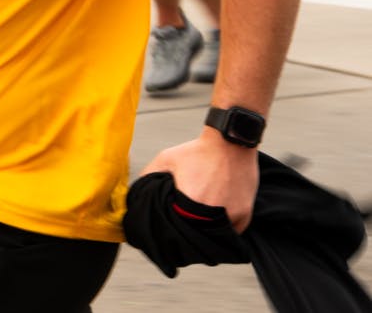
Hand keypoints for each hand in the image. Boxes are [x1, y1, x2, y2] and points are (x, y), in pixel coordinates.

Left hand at [141, 131, 258, 232]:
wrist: (230, 142)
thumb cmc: (197, 151)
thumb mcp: (165, 159)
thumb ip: (148, 177)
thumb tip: (134, 196)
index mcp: (191, 202)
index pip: (177, 229)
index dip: (172, 230)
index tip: (169, 229)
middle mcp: (213, 213)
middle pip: (196, 236)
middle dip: (188, 233)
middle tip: (184, 227)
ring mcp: (232, 216)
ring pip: (215, 237)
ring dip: (207, 233)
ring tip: (199, 223)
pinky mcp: (245, 214)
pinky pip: (233, 232)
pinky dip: (224, 229)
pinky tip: (215, 221)